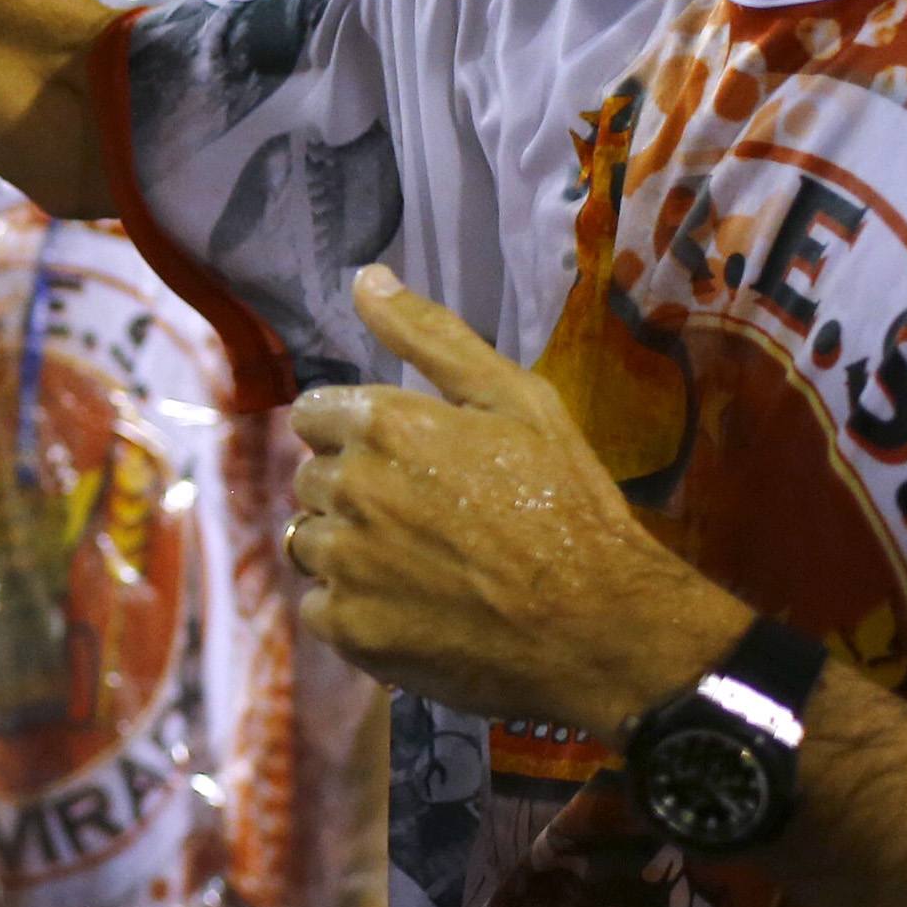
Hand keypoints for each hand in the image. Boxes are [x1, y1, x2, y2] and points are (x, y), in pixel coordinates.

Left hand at [285, 266, 747, 737]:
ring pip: (308, 543)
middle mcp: (351, 487)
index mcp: (384, 424)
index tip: (400, 460)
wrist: (599, 623)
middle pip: (311, 480)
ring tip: (417, 565)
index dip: (353, 435)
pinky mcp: (347, 628)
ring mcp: (344, 562)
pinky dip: (352, 610)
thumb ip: (431, 335)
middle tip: (423, 516)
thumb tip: (366, 278)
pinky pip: (317, 607)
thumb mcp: (516, 399)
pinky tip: (409, 609)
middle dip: (352, 490)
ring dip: (346, 550)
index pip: (312, 415)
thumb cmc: (567, 503)